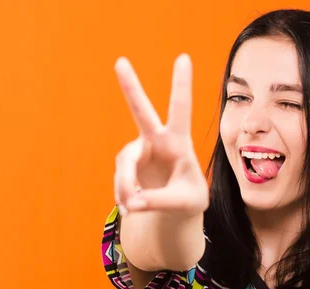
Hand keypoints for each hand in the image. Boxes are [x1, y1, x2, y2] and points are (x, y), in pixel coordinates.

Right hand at [113, 54, 208, 215]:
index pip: (180, 110)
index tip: (183, 58)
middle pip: (141, 112)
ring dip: (126, 187)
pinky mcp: (127, 166)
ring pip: (125, 165)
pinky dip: (124, 196)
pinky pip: (120, 181)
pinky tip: (131, 208)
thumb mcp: (186, 203)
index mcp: (179, 142)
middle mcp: (156, 141)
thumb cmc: (189, 200)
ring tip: (133, 207)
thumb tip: (133, 203)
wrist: (176, 210)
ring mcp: (139, 152)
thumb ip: (161, 201)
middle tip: (120, 61)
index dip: (181, 85)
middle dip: (131, 87)